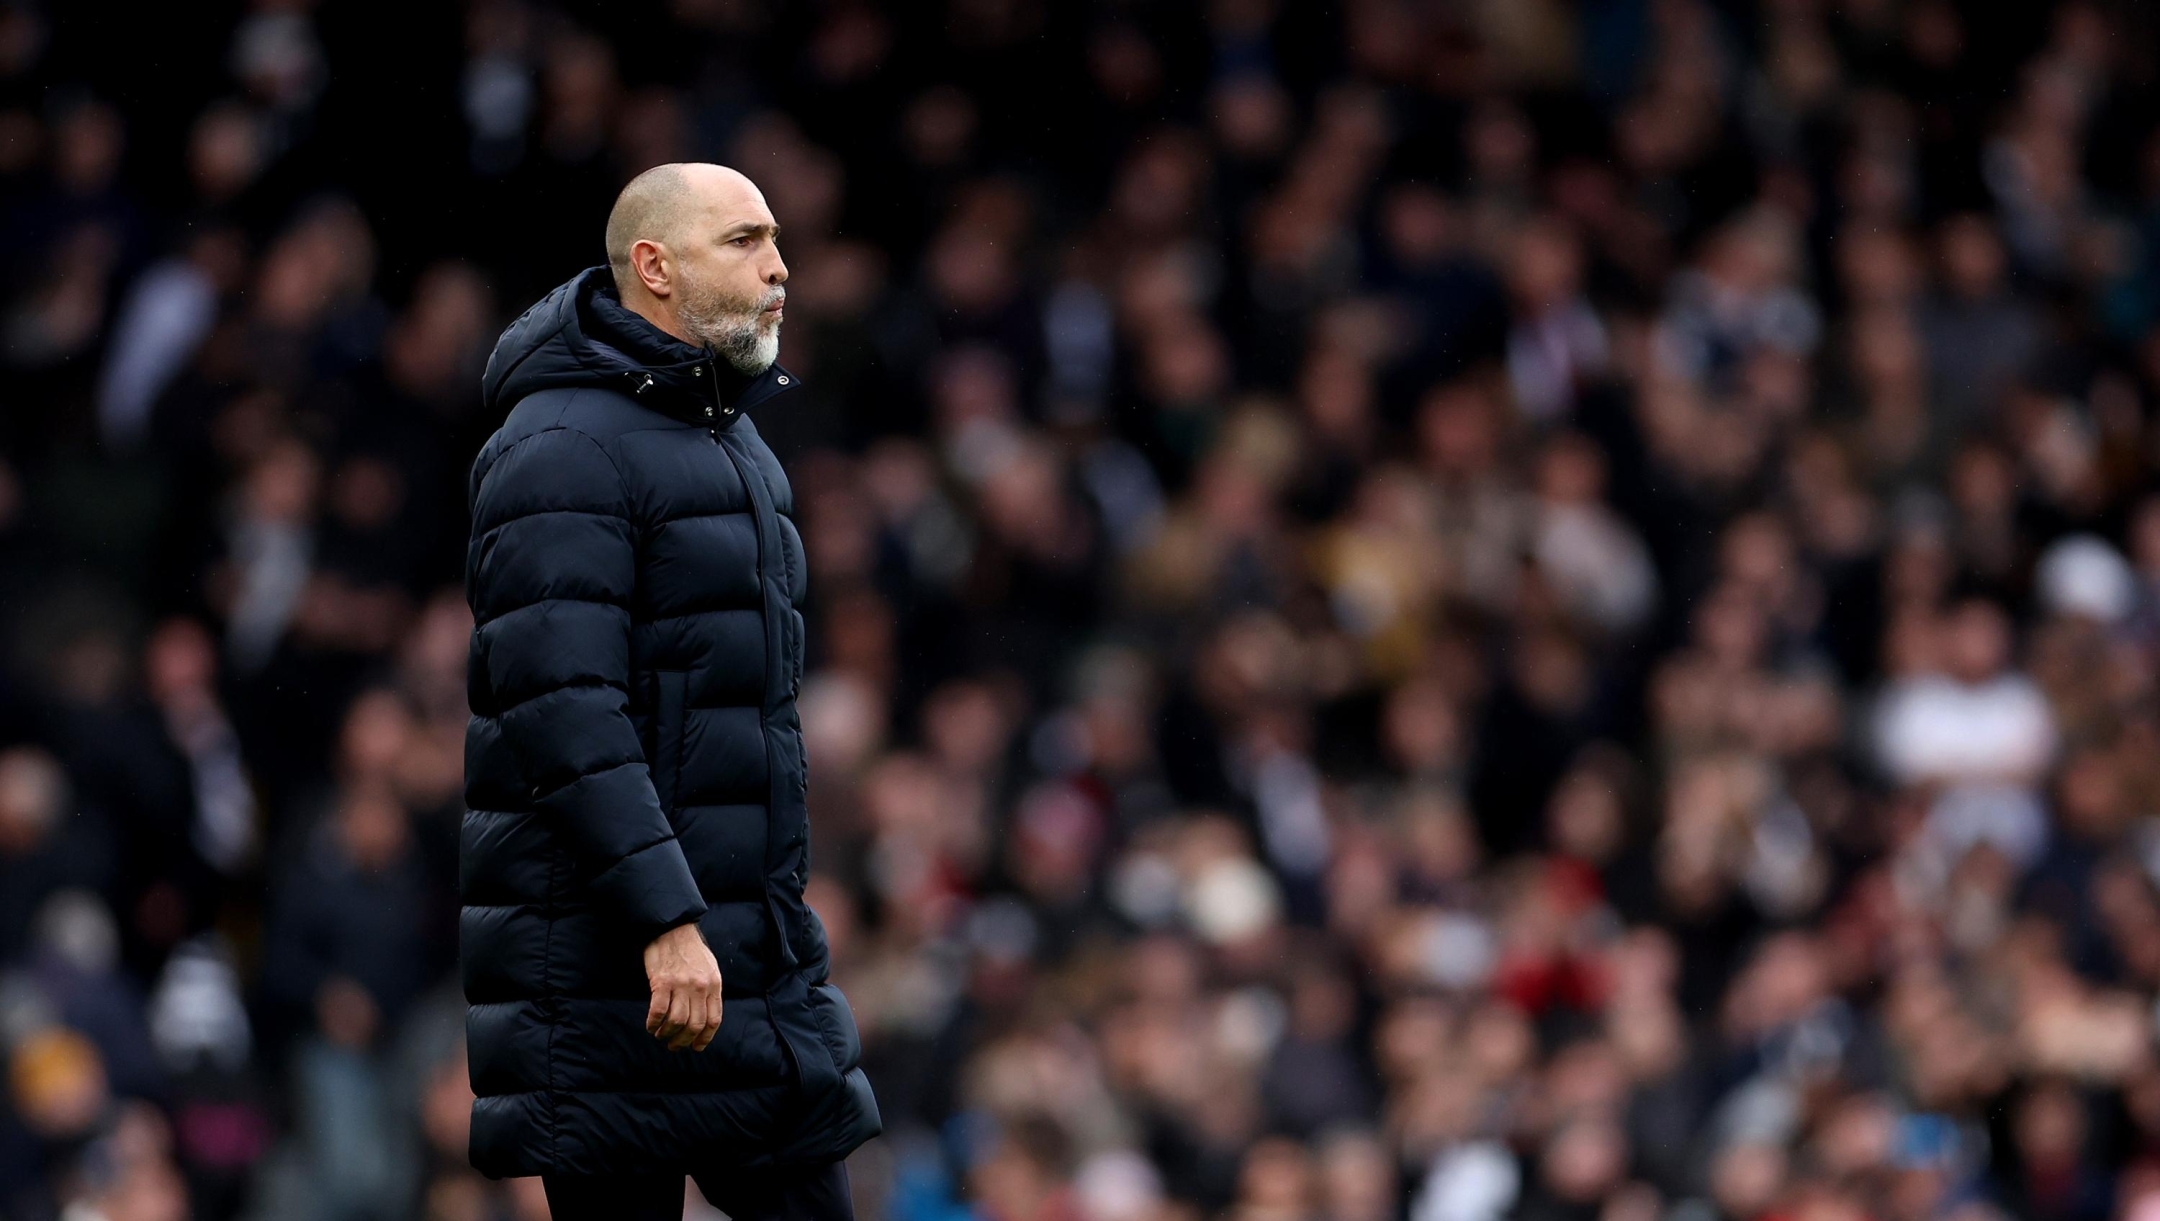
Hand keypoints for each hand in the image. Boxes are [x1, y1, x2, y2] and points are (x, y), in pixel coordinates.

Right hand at [643, 921, 721, 1051]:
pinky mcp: (662, 982)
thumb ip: (709, 990)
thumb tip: (705, 1014)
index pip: (714, 1020)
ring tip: (661, 1035)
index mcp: (714, 985)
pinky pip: (658, 1011)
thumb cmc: (690, 949)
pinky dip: (654, 1023)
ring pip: (677, 1022)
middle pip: (695, 1025)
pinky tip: (651, 1026)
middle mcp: (700, 987)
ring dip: (667, 1034)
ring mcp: (681, 985)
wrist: (672, 928)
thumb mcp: (709, 968)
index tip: (696, 1046)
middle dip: (684, 1041)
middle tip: (674, 1045)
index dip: (705, 1038)